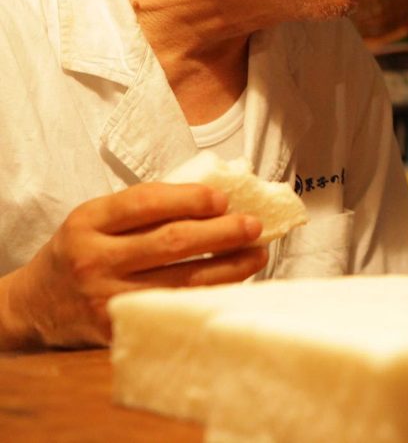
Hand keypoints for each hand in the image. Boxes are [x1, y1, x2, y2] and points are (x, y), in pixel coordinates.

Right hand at [7, 183, 267, 347]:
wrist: (33, 307)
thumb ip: (142, 209)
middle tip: (253, 226)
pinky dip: (210, 296)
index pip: (145, 202)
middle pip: (171, 242)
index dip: (189, 199)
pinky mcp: (117, 328)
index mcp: (88, 222)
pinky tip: (234, 284)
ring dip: (229, 267)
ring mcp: (105, 297)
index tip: (223, 199)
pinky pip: (174, 309)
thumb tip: (214, 198)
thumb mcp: (95, 221)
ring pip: (181, 281)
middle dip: (221, 233)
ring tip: (257, 254)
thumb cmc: (80, 253)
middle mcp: (94, 259)